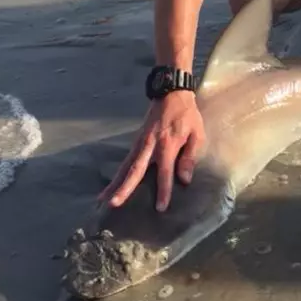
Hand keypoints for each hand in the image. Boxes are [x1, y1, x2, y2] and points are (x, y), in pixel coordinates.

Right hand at [100, 90, 205, 211]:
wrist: (171, 93)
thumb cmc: (187, 115)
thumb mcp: (197, 133)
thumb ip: (190, 156)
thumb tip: (184, 179)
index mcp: (167, 144)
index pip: (165, 172)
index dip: (163, 190)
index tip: (160, 208)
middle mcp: (150, 145)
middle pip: (135, 170)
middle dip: (125, 188)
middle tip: (114, 204)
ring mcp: (140, 143)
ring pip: (126, 166)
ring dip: (115, 183)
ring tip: (103, 199)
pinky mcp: (136, 141)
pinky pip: (126, 160)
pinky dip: (118, 174)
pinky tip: (111, 185)